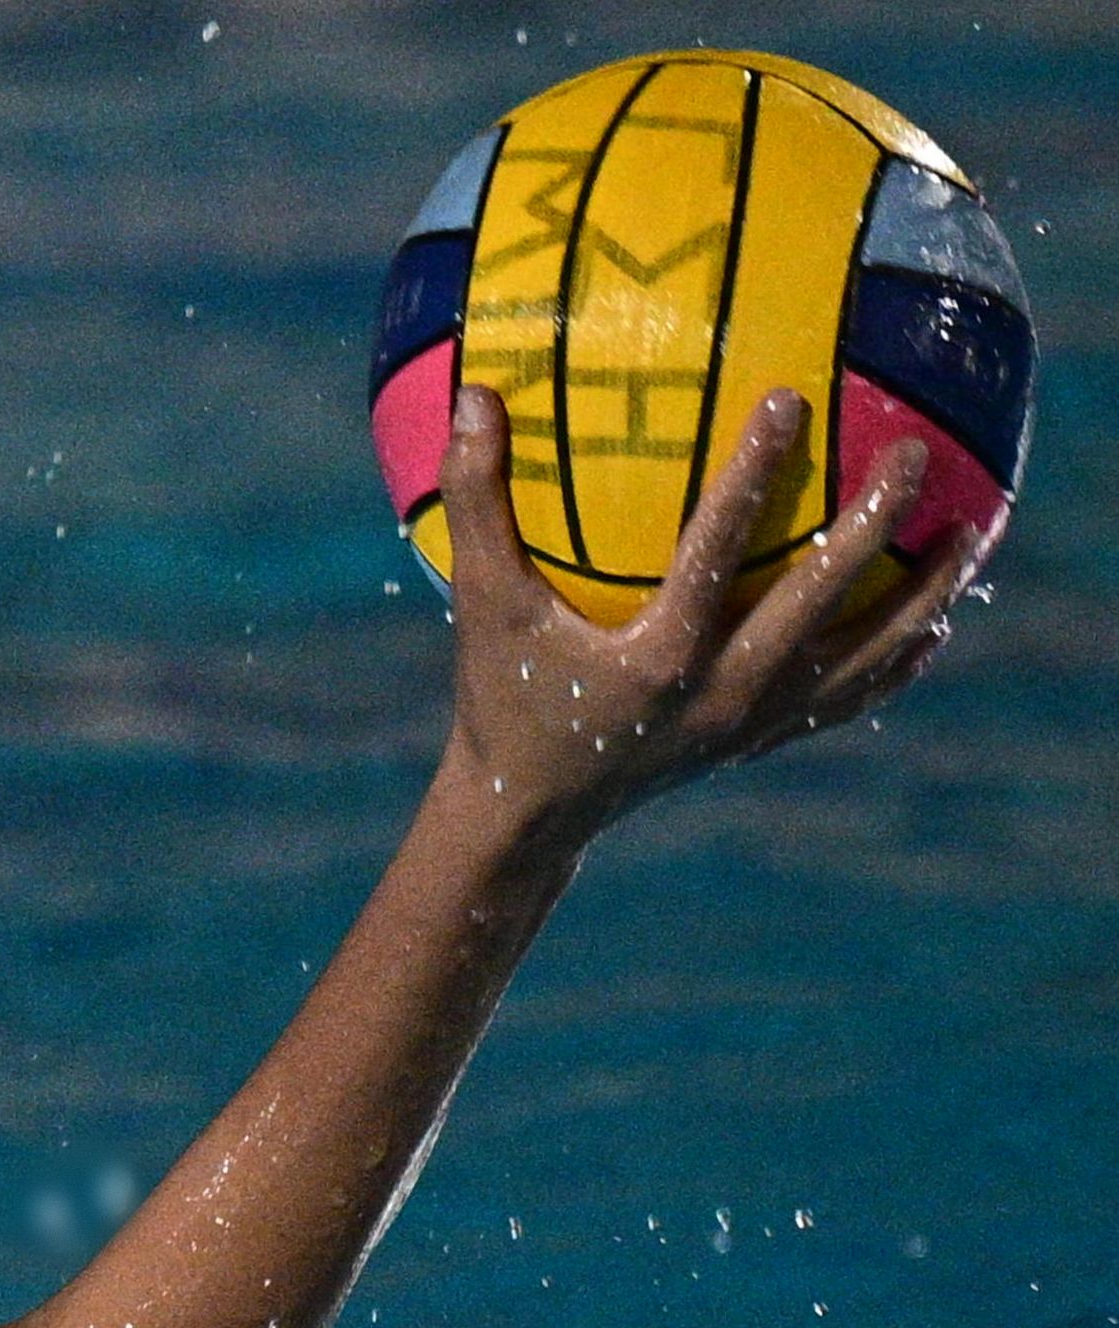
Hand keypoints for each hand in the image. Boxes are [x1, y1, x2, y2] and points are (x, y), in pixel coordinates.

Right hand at [437, 383, 992, 840]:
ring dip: (923, 594)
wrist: (534, 811)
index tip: (789, 401)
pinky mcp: (763, 740)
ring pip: (863, 654)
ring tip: (971, 532)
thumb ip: (479, 500)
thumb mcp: (483, 601)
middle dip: (876, 522)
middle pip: (822, 598)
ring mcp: (753, 722)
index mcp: (658, 657)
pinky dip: (896, 663)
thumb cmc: (502, 696)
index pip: (718, 549)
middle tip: (914, 453)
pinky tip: (932, 628)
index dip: (755, 473)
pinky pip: (851, 699)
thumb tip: (473, 398)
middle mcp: (722, 692)